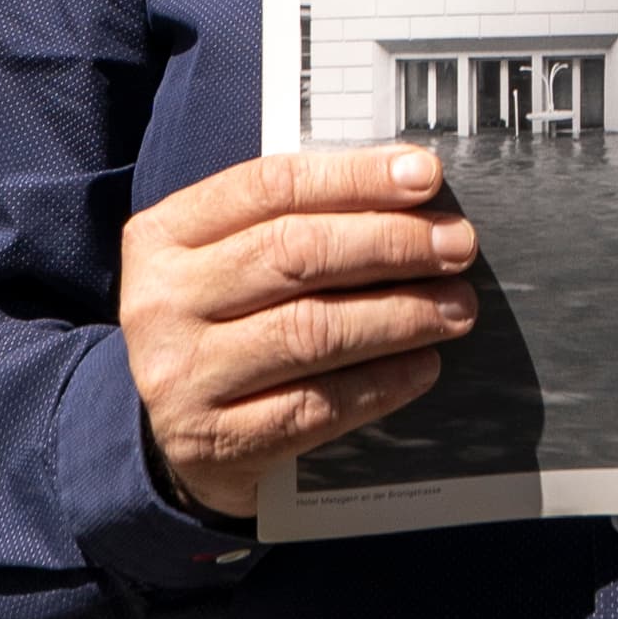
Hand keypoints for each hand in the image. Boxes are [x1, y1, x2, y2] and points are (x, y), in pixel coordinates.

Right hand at [119, 147, 477, 519]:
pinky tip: (422, 366)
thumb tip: (406, 192)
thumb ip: (292, 220)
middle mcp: (162, 302)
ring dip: (399, 314)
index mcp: (162, 237)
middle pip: (295, 254)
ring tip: (455, 307)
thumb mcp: (223, 259)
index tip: (424, 177)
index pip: (270, 187)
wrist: (165, 435)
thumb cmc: (217, 324)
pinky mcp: (217, 441)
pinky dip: (381, 383)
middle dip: (391, 244)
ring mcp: (183, 376)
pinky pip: (317, 406)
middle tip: (456, 245)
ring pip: (311, 330)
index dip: (356, 178)